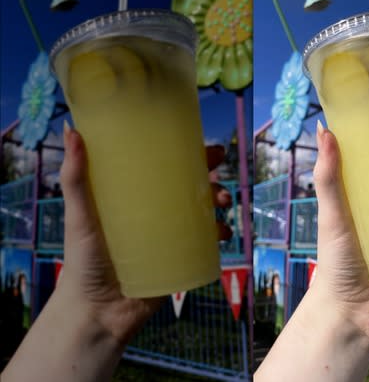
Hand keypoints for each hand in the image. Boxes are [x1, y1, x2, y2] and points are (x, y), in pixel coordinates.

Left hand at [56, 123, 231, 344]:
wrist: (98, 311)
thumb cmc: (83, 260)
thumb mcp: (80, 216)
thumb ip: (76, 179)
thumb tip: (71, 131)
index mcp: (133, 197)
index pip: (163, 168)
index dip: (187, 155)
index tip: (206, 146)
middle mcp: (154, 212)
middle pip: (189, 186)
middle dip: (210, 177)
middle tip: (219, 174)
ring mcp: (170, 235)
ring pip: (203, 211)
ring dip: (218, 202)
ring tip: (222, 203)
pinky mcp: (180, 257)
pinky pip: (206, 242)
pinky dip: (219, 234)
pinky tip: (222, 234)